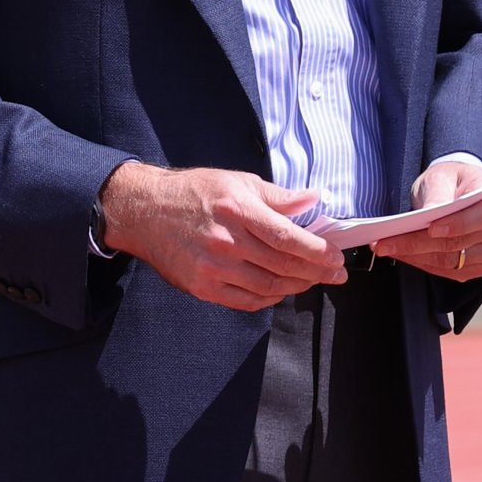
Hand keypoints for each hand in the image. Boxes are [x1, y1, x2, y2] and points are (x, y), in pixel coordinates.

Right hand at [99, 160, 348, 309]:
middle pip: (283, 265)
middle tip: (337, 273)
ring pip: (268, 287)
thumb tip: (313, 200)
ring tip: (313, 280)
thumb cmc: (193, 192)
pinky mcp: (203, 287)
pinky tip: (282, 290)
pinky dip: (270, 299)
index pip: (288, 237)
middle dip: (317, 272)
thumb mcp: (236, 181)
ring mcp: (213, 268)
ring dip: (297, 287)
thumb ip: (277, 196)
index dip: (317, 251)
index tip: (336, 257)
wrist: (144, 212)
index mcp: (237, 210)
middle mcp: (226, 242)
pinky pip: (246, 301)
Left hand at [382, 156, 481, 280]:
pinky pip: (450, 272)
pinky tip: (403, 255)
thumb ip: (438, 193)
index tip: (430, 228)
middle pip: (459, 242)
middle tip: (385, 242)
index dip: (456, 225)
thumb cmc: (451, 181)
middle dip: (418, 243)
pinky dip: (423, 264)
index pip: (481, 215)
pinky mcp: (481, 267)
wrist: (460, 193)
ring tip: (386, 248)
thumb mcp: (441, 176)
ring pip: (451, 261)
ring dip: (416, 257)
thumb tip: (432, 213)